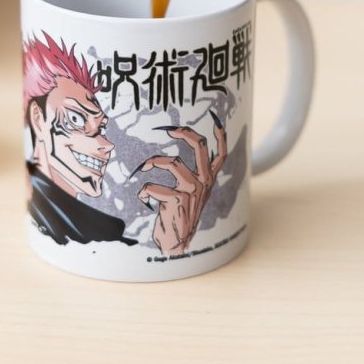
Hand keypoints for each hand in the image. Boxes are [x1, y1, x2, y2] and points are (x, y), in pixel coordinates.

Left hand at [135, 111, 226, 254]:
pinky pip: (153, 186)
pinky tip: (142, 199)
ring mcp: (193, 190)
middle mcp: (204, 182)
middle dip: (184, 132)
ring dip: (153, 162)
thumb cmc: (178, 217)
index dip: (220, 135)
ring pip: (172, 162)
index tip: (215, 119)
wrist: (176, 244)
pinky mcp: (179, 199)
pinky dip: (143, 190)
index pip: (221, 154)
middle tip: (169, 129)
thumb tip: (168, 157)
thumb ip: (187, 177)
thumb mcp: (188, 195)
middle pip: (200, 146)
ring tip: (143, 167)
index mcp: (208, 180)